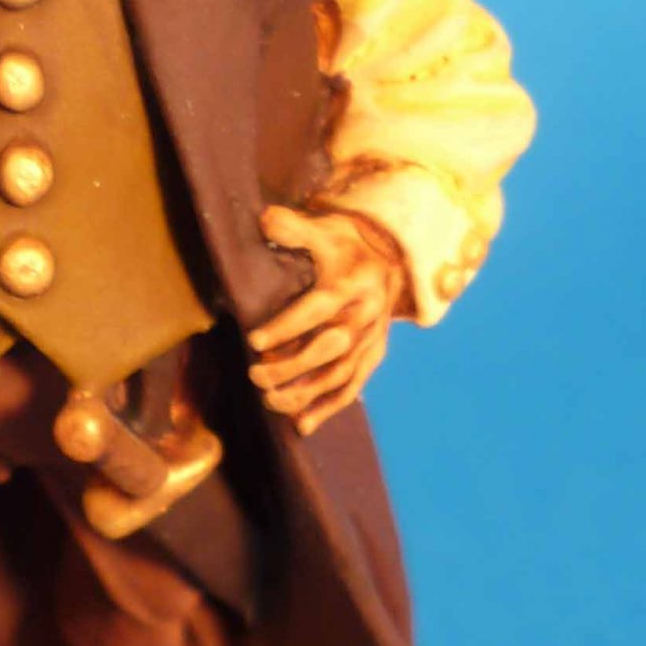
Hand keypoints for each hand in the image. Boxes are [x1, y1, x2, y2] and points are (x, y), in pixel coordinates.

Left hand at [248, 203, 407, 435]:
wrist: (391, 260)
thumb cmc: (346, 246)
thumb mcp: (324, 229)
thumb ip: (293, 226)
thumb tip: (265, 220)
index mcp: (352, 283)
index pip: (319, 307)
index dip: (288, 326)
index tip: (254, 340)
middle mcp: (366, 315)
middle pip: (329, 348)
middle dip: (291, 365)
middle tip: (254, 373)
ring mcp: (372, 340)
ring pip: (340, 375)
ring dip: (304, 394)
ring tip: (268, 400)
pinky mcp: (373, 357)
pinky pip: (353, 388)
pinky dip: (328, 409)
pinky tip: (300, 426)